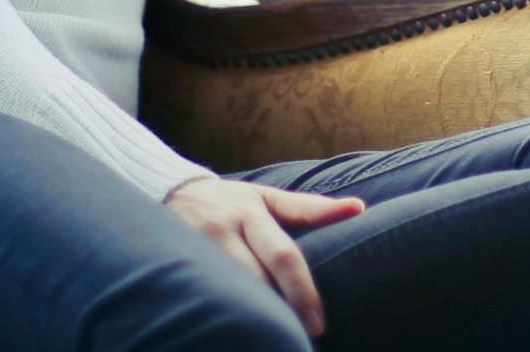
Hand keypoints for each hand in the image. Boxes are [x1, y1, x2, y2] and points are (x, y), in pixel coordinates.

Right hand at [162, 175, 362, 334]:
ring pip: (228, 292)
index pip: (283, 256)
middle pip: (255, 279)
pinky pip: (205, 298)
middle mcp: (222, 231)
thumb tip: (359, 207)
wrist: (170, 192)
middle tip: (301, 335)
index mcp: (250, 212)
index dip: (302, 292)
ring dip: (253, 315)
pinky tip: (240, 329)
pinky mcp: (178, 267)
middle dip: (280, 310)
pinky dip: (225, 314)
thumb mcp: (266, 197)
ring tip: (275, 338)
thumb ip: (308, 208)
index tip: (318, 324)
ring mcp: (196, 250)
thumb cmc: (230, 200)